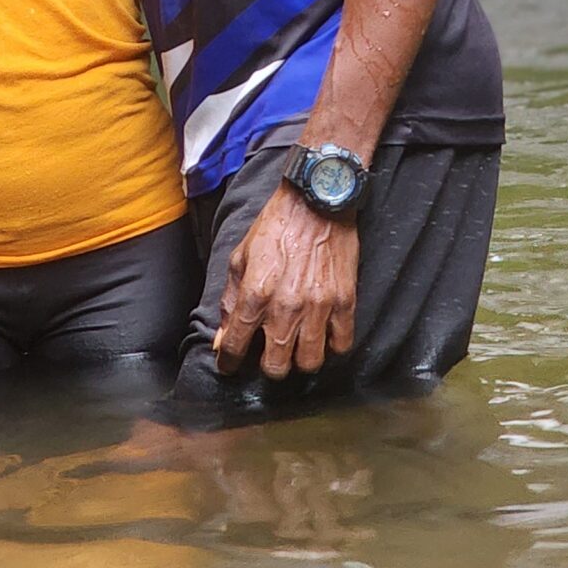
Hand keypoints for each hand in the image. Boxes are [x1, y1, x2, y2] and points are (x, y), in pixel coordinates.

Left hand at [213, 184, 357, 379]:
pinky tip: (323, 334)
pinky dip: (332, 345)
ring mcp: (318, 306)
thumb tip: (222, 338)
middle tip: (268, 353)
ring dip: (300, 359)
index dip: (228, 362)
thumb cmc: (277, 225)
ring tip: (297, 345)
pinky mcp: (345, 301)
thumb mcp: (241, 257)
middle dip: (268, 365)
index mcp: (255, 293)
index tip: (229, 364)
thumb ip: (229, 301)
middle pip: (276, 367)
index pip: (235, 347)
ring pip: (309, 362)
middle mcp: (286, 306)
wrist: (316, 200)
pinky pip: (341, 344)